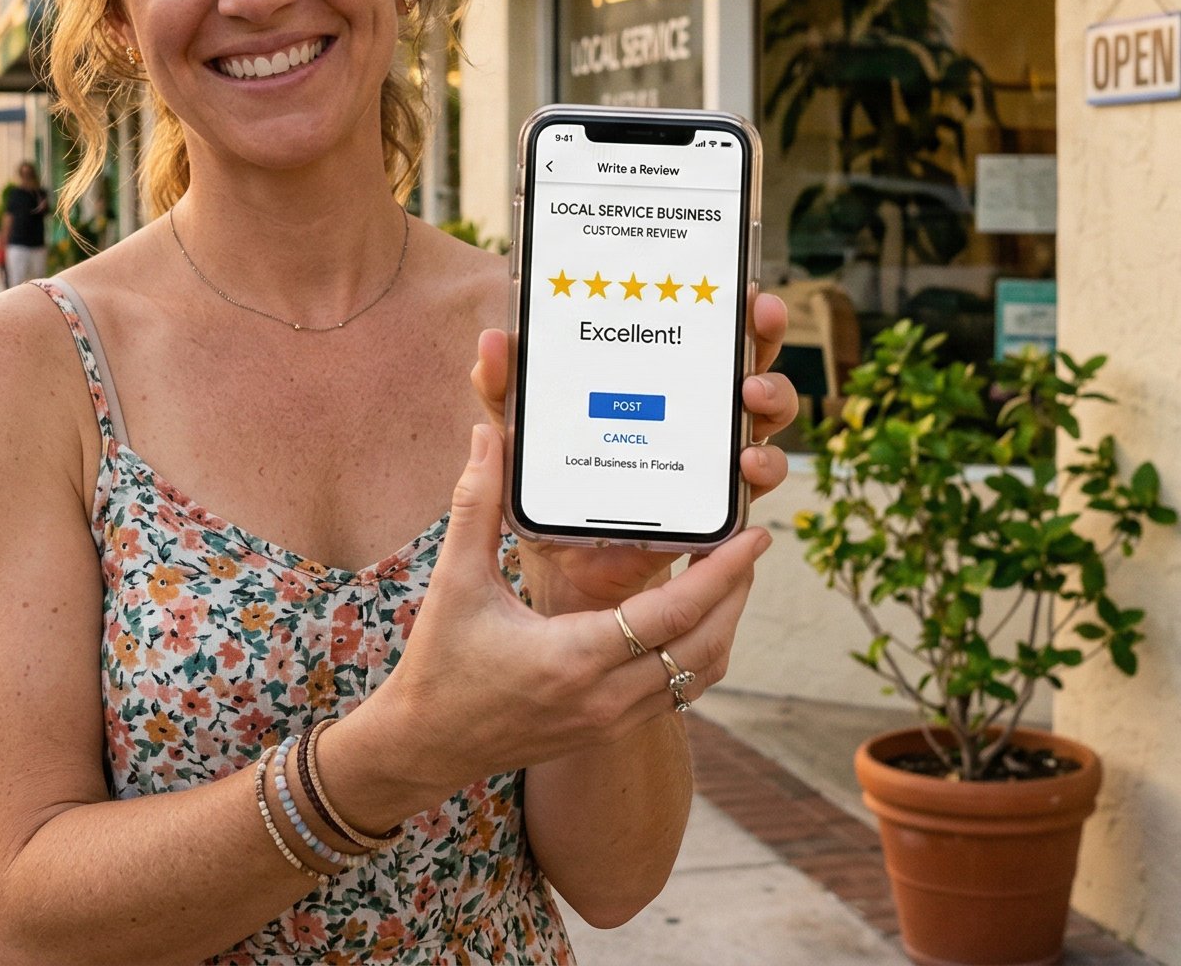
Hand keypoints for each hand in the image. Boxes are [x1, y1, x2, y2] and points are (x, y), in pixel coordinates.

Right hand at [333, 422, 769, 823]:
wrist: (425, 745)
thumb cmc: (438, 663)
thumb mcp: (454, 581)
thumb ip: (476, 505)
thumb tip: (488, 436)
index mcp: (574, 657)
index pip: (675, 613)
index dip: (724, 572)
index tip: (755, 536)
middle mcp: (605, 696)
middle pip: (707, 645)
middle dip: (738, 593)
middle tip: (751, 546)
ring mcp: (611, 720)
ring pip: (699, 675)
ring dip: (724, 626)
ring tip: (730, 578)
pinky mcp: (608, 730)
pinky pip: (678, 693)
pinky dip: (699, 654)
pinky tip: (691, 619)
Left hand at [469, 286, 798, 614]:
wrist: (561, 561)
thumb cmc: (551, 478)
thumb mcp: (522, 430)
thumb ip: (504, 389)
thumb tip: (491, 342)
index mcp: (659, 380)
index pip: (704, 331)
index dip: (731, 305)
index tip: (742, 283)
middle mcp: (698, 414)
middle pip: (750, 364)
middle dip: (763, 338)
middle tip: (757, 322)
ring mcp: (712, 460)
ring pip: (765, 421)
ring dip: (771, 403)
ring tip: (750, 400)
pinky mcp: (713, 509)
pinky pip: (751, 489)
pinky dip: (759, 473)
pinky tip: (745, 466)